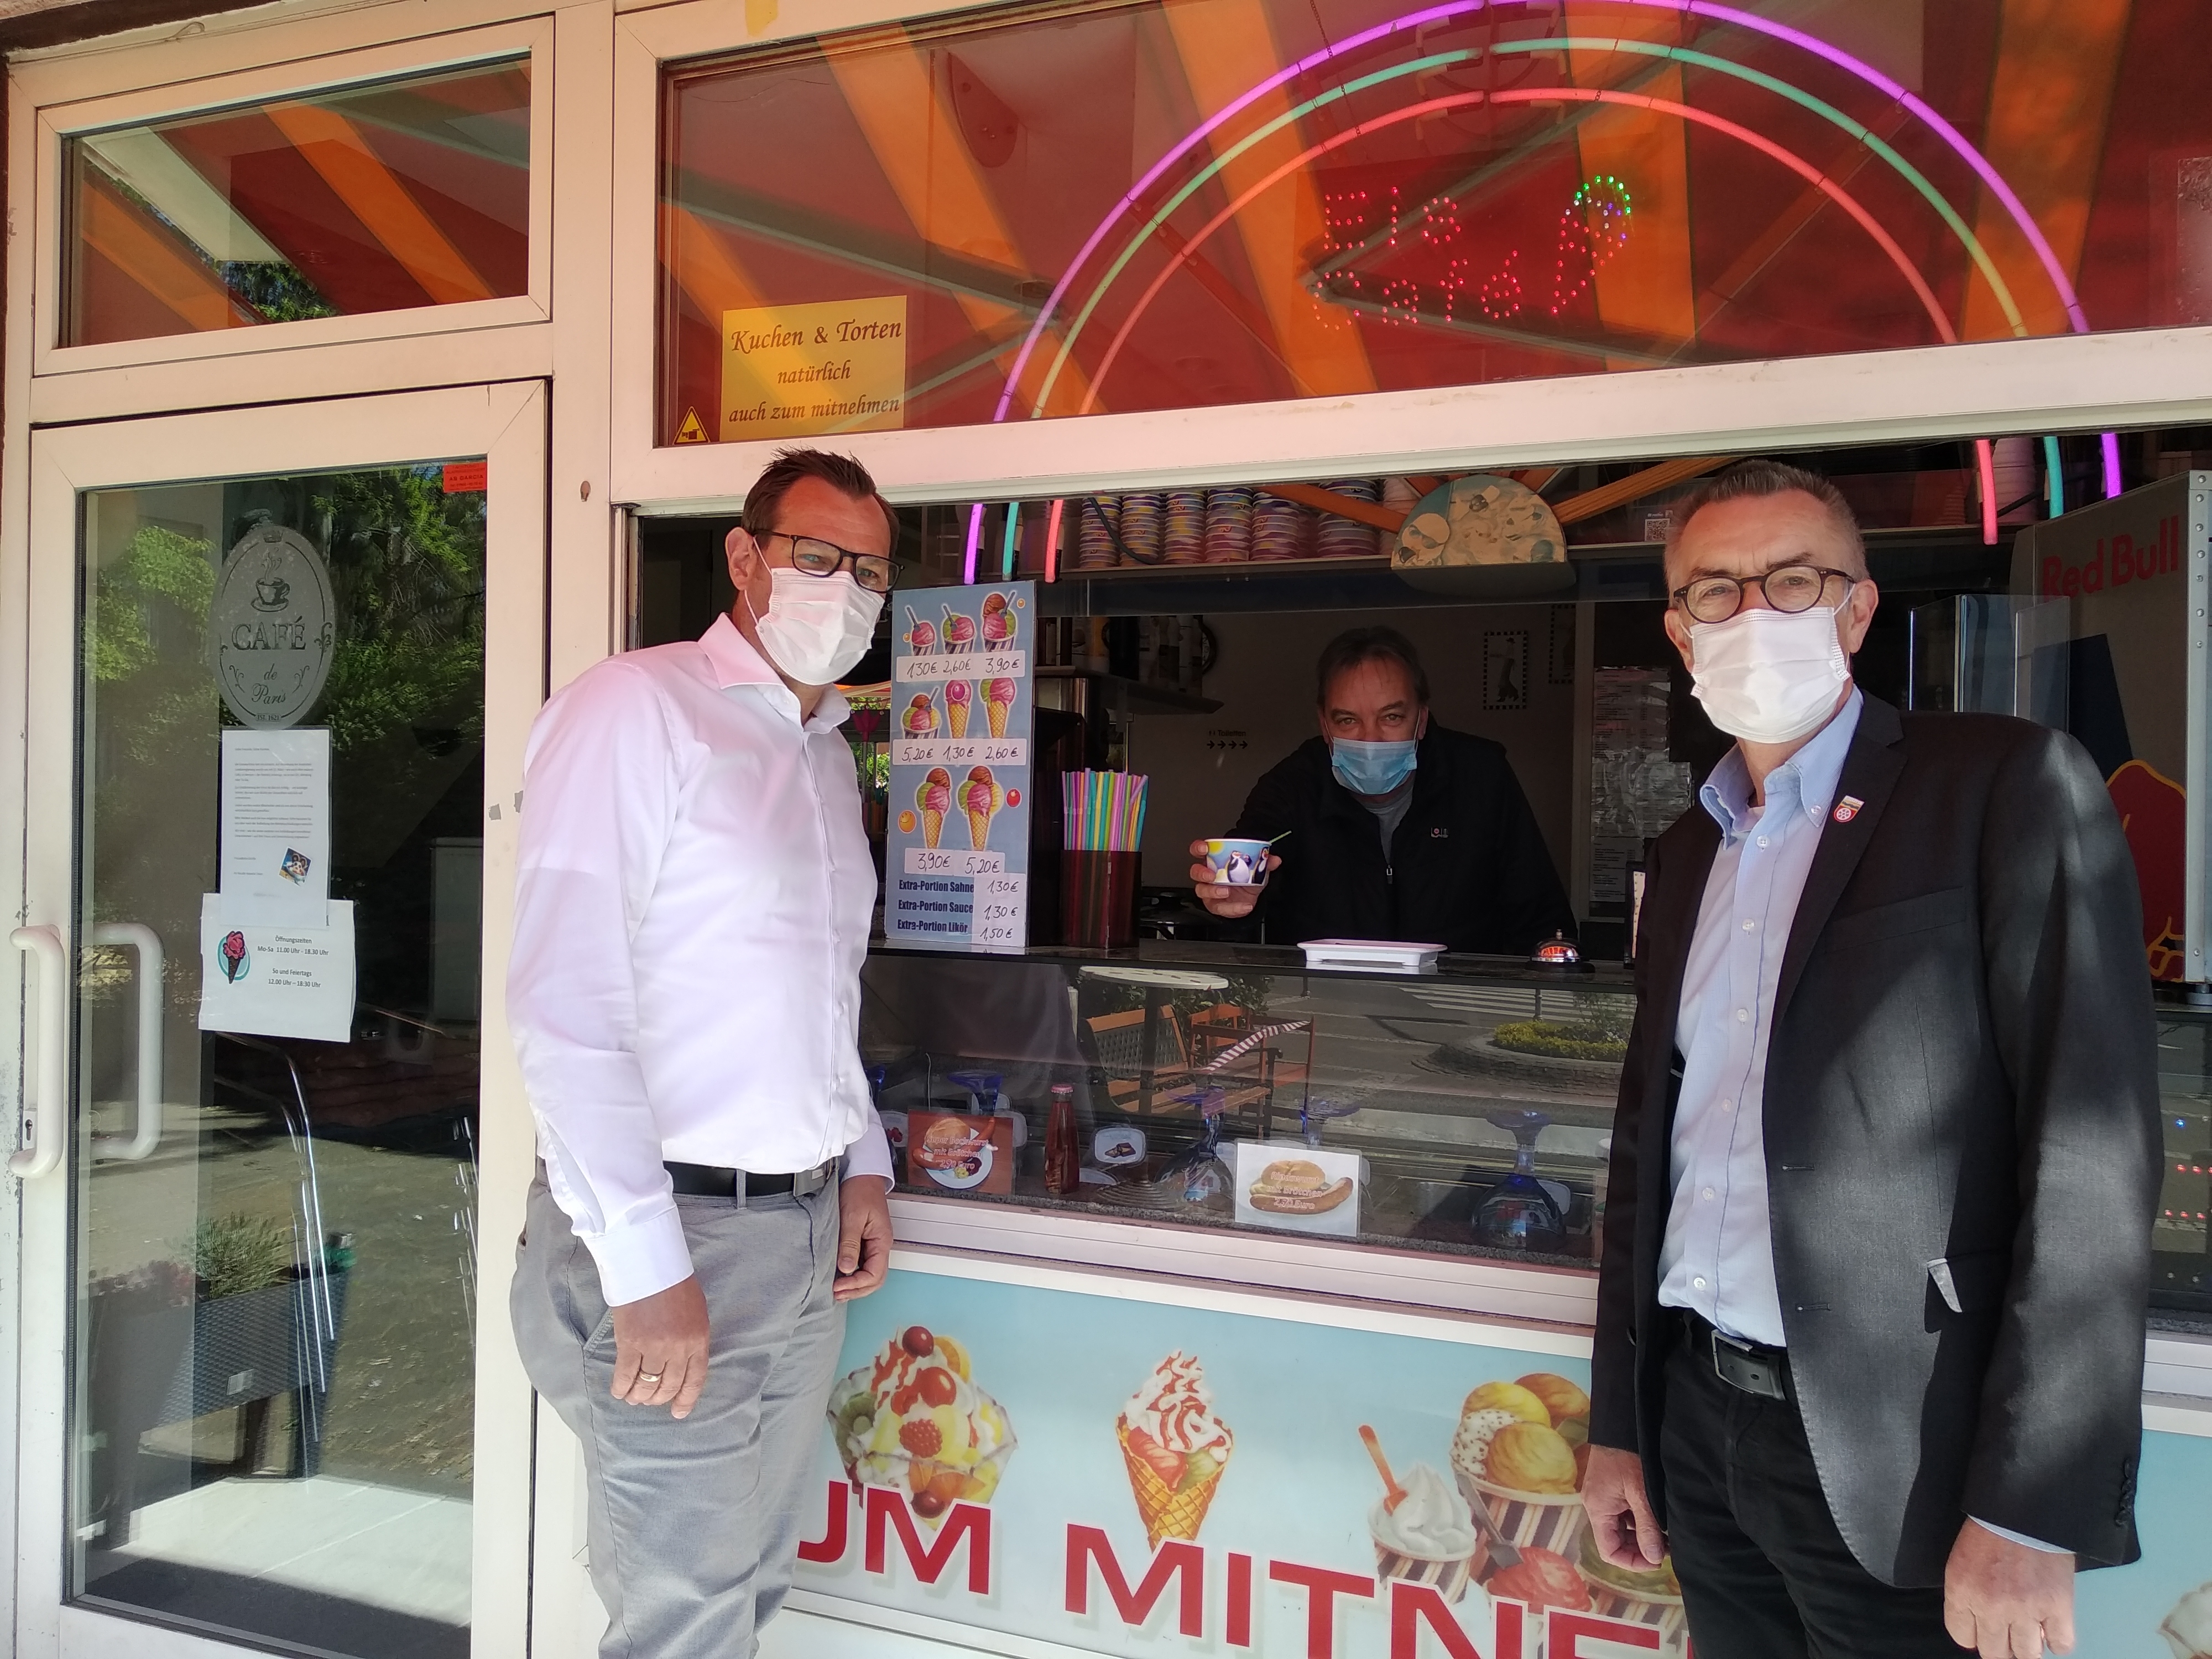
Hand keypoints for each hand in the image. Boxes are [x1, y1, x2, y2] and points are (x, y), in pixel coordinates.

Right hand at [609, 1275, 709, 1418]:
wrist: (650, 1265)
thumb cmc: (675, 1285)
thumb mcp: (696, 1313)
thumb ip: (692, 1339)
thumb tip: (682, 1363)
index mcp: (698, 1340)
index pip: (695, 1379)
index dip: (685, 1399)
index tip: (678, 1413)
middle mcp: (678, 1349)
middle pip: (669, 1385)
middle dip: (658, 1398)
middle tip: (649, 1401)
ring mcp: (653, 1347)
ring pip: (646, 1384)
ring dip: (639, 1395)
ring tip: (634, 1398)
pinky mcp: (630, 1343)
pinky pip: (625, 1375)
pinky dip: (621, 1387)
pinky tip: (619, 1391)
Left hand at [834, 1176, 892, 1301]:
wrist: (862, 1176)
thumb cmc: (859, 1191)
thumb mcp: (851, 1217)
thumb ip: (849, 1244)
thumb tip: (846, 1269)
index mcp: (882, 1241)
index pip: (875, 1274)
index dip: (856, 1284)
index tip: (837, 1286)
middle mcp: (880, 1246)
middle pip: (875, 1279)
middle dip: (857, 1290)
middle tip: (836, 1294)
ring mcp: (873, 1246)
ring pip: (869, 1274)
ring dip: (854, 1286)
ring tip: (836, 1291)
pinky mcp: (864, 1243)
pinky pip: (862, 1265)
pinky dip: (851, 1276)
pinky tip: (839, 1278)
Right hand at [1187, 839, 1280, 917]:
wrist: (1249, 900)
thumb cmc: (1246, 881)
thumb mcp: (1256, 870)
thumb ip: (1264, 863)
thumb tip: (1274, 859)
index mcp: (1215, 861)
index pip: (1199, 851)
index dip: (1198, 848)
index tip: (1204, 848)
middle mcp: (1208, 875)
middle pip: (1195, 871)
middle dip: (1201, 872)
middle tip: (1212, 875)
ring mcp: (1209, 891)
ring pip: (1201, 890)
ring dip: (1213, 891)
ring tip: (1226, 891)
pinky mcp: (1214, 905)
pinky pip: (1219, 907)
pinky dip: (1233, 908)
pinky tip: (1244, 906)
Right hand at [1582, 1445, 1665, 1568]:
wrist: (1621, 1424)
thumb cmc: (1629, 1456)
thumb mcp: (1641, 1494)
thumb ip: (1647, 1527)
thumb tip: (1653, 1558)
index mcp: (1598, 1510)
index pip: (1609, 1551)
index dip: (1632, 1562)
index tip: (1656, 1560)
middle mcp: (1596, 1506)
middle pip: (1614, 1541)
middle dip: (1640, 1548)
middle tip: (1666, 1546)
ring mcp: (1602, 1497)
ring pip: (1620, 1528)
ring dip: (1641, 1534)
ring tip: (1665, 1532)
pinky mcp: (1609, 1489)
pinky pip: (1622, 1514)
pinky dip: (1638, 1520)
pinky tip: (1656, 1516)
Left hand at [1945, 1520, 2074, 1656]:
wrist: (2023, 1509)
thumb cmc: (1990, 1529)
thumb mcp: (1961, 1561)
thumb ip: (1966, 1595)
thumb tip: (1978, 1625)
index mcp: (1962, 1592)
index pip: (1963, 1637)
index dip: (1974, 1635)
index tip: (1982, 1630)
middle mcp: (1991, 1607)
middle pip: (1994, 1653)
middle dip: (2001, 1648)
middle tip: (2008, 1637)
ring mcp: (2025, 1610)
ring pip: (2027, 1655)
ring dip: (2028, 1648)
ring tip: (2029, 1635)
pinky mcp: (2057, 1607)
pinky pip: (2061, 1644)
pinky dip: (2058, 1640)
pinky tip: (2052, 1628)